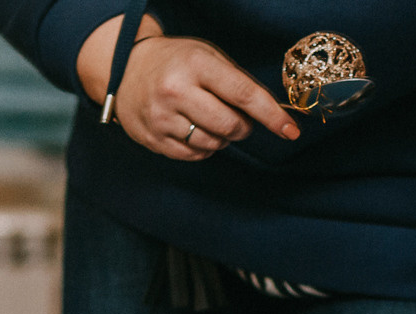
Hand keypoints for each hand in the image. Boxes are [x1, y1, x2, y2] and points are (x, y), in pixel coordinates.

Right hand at [77, 15, 298, 160]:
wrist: (124, 68)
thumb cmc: (176, 62)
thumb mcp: (206, 57)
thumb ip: (237, 82)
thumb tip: (273, 114)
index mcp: (195, 64)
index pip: (243, 94)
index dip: (271, 115)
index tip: (290, 130)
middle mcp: (175, 90)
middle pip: (230, 126)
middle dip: (242, 127)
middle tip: (235, 118)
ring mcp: (161, 116)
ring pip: (213, 144)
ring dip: (221, 138)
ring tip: (207, 119)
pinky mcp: (152, 138)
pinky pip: (194, 155)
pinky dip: (202, 147)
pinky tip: (192, 129)